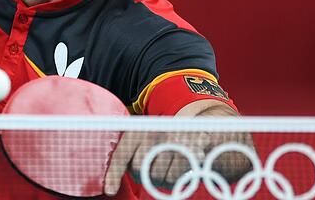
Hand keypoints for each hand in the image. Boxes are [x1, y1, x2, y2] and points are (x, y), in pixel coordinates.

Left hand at [103, 130, 253, 195]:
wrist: (205, 125)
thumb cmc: (167, 135)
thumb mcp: (146, 135)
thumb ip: (130, 153)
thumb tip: (110, 183)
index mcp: (141, 130)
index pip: (122, 154)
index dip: (113, 173)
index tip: (109, 189)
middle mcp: (156, 135)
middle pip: (139, 169)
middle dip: (143, 173)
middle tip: (154, 165)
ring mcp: (175, 144)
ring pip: (158, 177)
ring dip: (162, 176)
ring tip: (171, 163)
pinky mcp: (193, 154)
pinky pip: (177, 178)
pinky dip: (178, 177)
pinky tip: (183, 166)